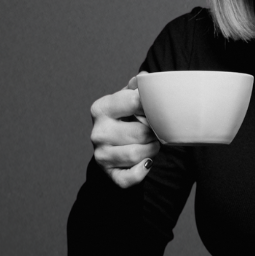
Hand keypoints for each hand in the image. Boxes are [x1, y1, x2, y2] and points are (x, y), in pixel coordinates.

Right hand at [88, 72, 158, 187]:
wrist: (113, 147)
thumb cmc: (124, 119)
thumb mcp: (127, 99)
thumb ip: (136, 87)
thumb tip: (144, 78)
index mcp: (101, 108)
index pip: (135, 102)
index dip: (152, 105)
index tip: (156, 108)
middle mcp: (97, 132)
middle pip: (141, 132)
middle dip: (154, 132)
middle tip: (155, 130)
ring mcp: (101, 155)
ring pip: (138, 154)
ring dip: (152, 150)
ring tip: (151, 144)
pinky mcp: (109, 173)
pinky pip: (130, 177)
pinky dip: (143, 171)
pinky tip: (146, 163)